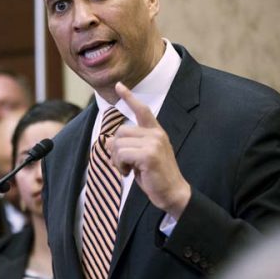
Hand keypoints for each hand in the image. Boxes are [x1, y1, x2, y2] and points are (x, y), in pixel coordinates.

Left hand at [108, 82, 190, 218]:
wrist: (172, 193)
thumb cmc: (154, 176)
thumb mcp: (137, 158)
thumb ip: (126, 147)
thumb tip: (107, 141)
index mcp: (155, 132)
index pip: (142, 110)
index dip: (129, 97)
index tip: (119, 86)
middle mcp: (156, 134)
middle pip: (120, 132)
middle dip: (116, 150)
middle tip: (124, 164)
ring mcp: (154, 143)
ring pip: (118, 144)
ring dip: (117, 160)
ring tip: (127, 169)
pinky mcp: (149, 155)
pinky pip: (122, 154)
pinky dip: (120, 165)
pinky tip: (129, 173)